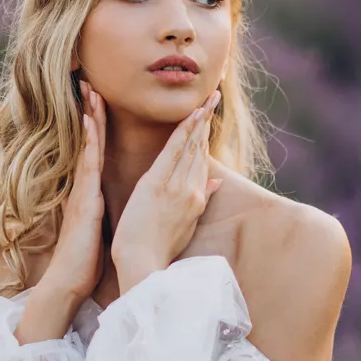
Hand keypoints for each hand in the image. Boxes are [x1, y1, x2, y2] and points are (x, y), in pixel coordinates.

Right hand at [41, 80, 107, 301]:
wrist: (69, 281)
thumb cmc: (86, 259)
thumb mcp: (100, 227)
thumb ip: (103, 210)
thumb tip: (113, 201)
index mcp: (91, 191)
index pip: (97, 150)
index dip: (100, 124)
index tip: (102, 99)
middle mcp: (84, 186)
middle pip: (90, 141)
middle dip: (92, 111)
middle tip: (92, 81)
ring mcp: (82, 191)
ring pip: (87, 146)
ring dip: (89, 117)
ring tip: (90, 89)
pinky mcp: (83, 200)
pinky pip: (86, 166)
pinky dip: (88, 143)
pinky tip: (89, 122)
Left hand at [112, 89, 222, 281]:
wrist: (143, 264)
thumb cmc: (158, 249)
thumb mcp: (186, 225)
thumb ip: (201, 200)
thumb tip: (217, 182)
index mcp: (196, 200)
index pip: (203, 162)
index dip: (206, 138)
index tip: (209, 118)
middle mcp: (192, 191)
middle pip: (200, 150)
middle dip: (207, 122)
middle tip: (213, 96)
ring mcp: (176, 187)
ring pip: (191, 147)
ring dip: (198, 121)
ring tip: (206, 98)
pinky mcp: (158, 185)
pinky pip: (173, 152)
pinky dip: (183, 132)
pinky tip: (191, 115)